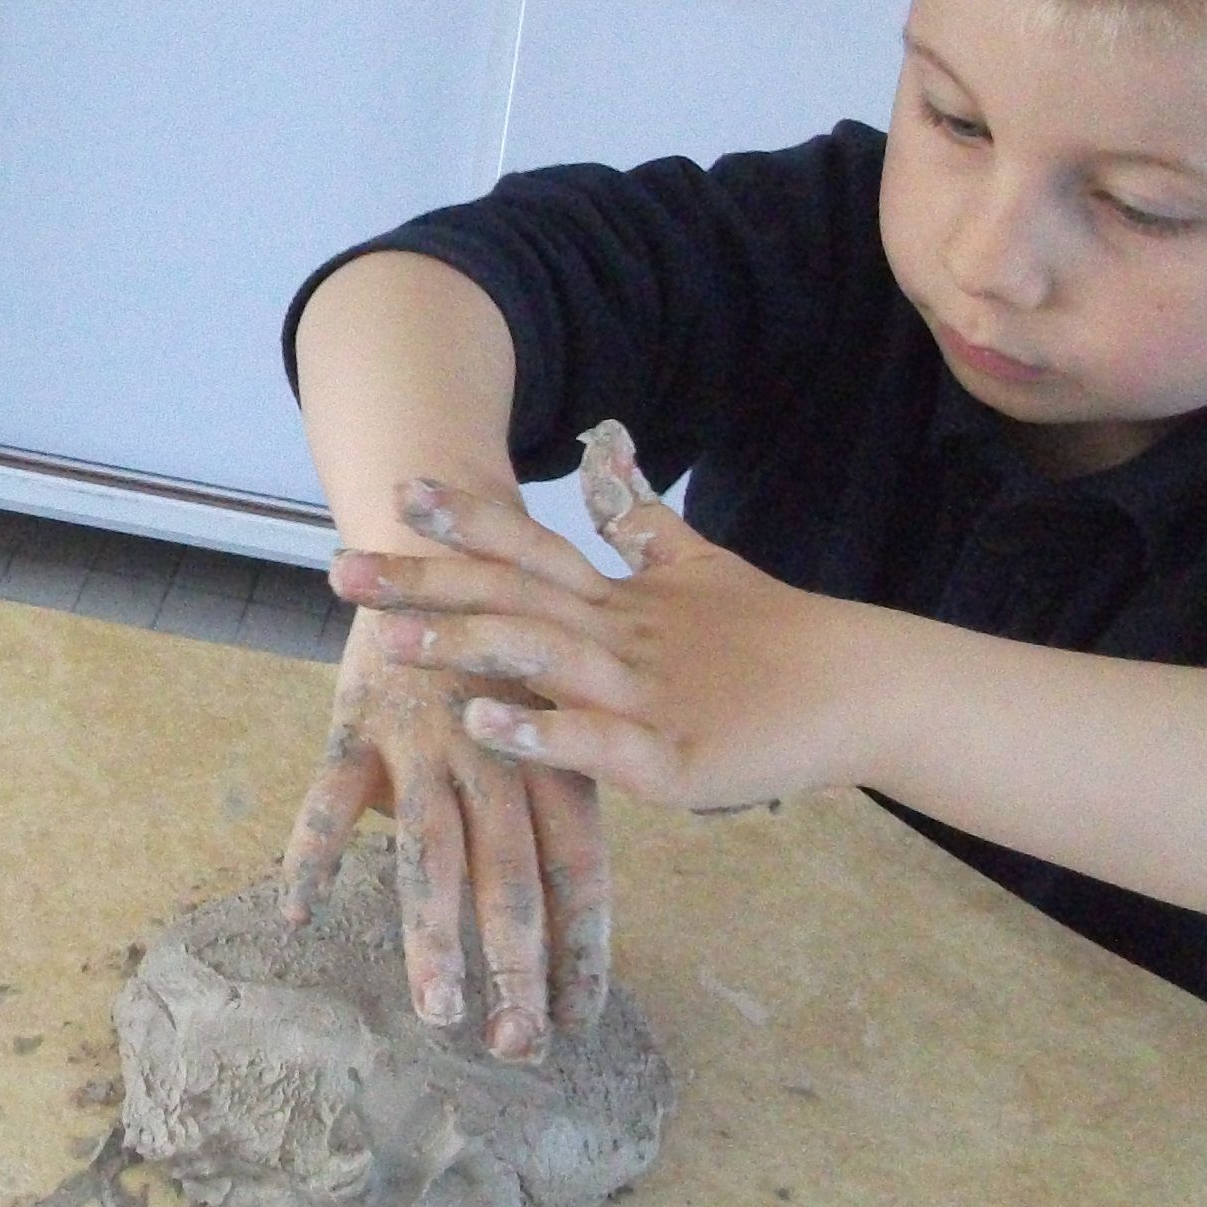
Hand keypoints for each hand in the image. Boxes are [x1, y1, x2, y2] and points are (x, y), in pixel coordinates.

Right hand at [277, 560, 611, 1065]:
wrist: (442, 543)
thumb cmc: (506, 654)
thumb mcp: (550, 721)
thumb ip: (547, 809)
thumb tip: (546, 918)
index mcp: (554, 762)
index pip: (578, 876)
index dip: (580, 951)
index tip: (574, 1025)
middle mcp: (497, 758)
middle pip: (512, 880)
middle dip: (515, 968)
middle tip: (515, 1046)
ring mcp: (426, 741)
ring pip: (433, 854)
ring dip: (435, 936)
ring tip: (438, 1009)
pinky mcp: (359, 720)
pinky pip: (330, 798)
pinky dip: (313, 855)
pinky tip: (299, 914)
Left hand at [341, 430, 877, 814]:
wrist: (864, 690)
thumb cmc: (774, 637)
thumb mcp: (700, 568)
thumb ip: (643, 519)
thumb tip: (610, 447)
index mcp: (620, 599)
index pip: (532, 547)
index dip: (466, 520)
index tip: (400, 491)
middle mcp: (621, 636)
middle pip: (512, 598)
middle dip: (425, 582)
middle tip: (342, 568)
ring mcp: (645, 695)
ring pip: (543, 660)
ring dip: (464, 648)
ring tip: (392, 641)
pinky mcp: (673, 759)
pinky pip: (595, 744)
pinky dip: (540, 733)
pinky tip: (483, 727)